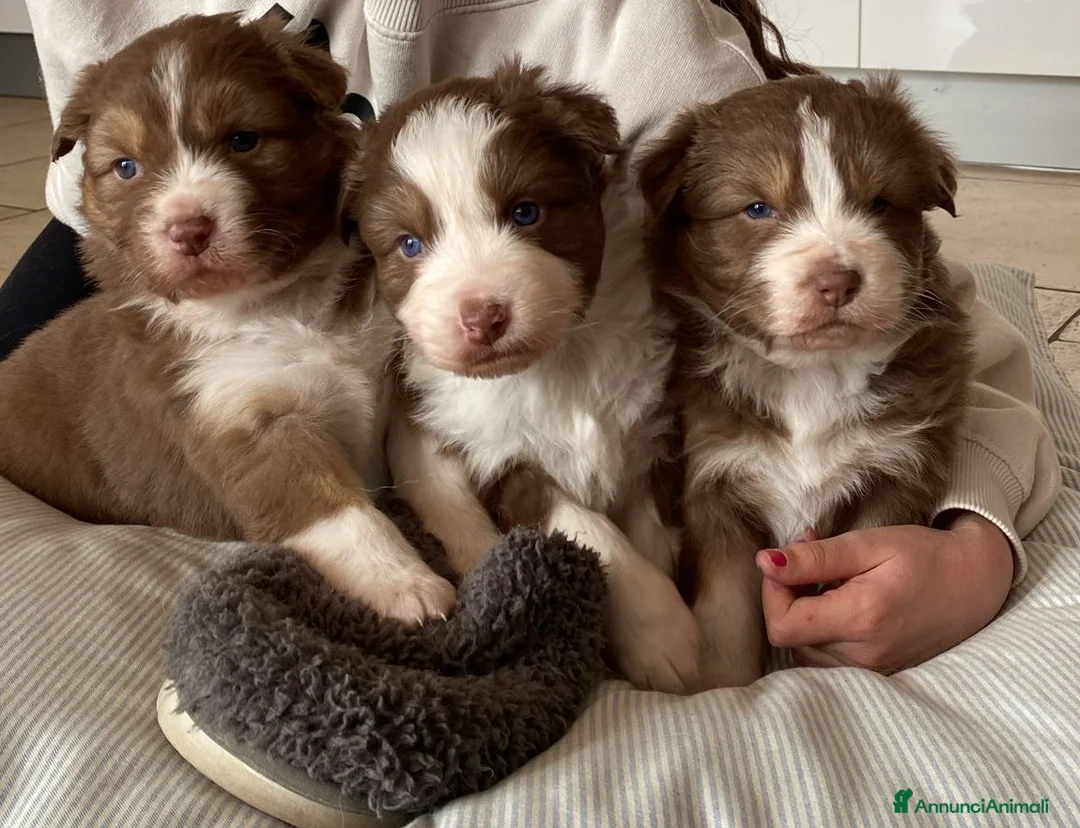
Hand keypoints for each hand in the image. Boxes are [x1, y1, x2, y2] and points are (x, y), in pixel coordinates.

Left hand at [756, 513, 1013, 672]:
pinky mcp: (878, 673)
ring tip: (829, 578)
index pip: (781, 626)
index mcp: (861, 620)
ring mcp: (873, 670)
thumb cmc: (924, 556)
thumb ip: (814, 559)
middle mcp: (864, 655)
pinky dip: (822, 630)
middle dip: (787, 597)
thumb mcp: (868, 545)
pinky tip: (840, 602)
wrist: (976, 583)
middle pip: (790, 638)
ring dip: (804, 613)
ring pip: (805, 650)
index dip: (772, 592)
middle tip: (812, 558)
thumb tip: (764, 563)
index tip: (789, 560)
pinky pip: (828, 658)